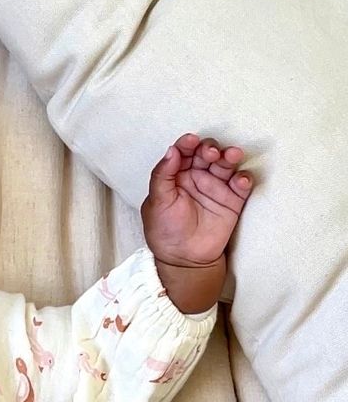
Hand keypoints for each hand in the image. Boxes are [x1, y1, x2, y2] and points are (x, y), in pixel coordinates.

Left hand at [141, 133, 252, 267]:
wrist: (184, 259)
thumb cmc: (165, 231)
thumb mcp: (157, 203)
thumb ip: (162, 176)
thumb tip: (172, 150)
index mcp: (177, 175)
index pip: (183, 153)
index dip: (187, 144)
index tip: (190, 142)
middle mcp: (197, 177)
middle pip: (207, 153)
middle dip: (210, 148)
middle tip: (210, 153)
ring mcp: (216, 187)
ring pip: (226, 164)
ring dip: (230, 156)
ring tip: (231, 157)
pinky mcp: (232, 200)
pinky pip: (241, 184)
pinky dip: (243, 179)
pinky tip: (240, 180)